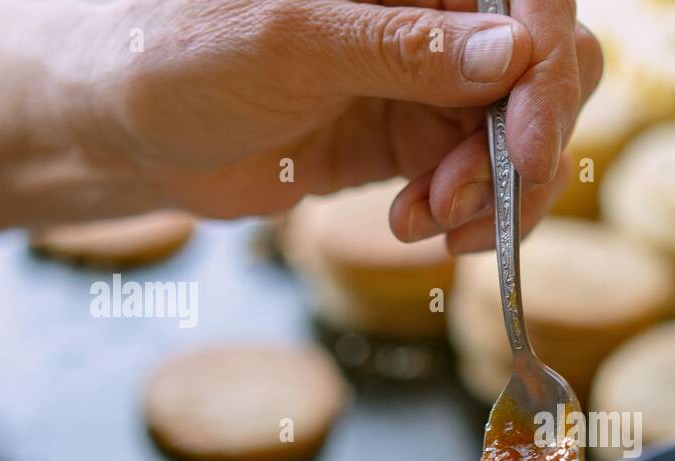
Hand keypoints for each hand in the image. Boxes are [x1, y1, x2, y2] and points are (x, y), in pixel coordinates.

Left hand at [0, 0, 600, 249]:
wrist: (126, 131)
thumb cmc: (179, 56)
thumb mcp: (288, 44)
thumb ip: (402, 49)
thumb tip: (515, 56)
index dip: (548, 62)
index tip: (526, 142)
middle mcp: (431, 15)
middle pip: (545, 67)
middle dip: (525, 145)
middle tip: (470, 201)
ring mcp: (429, 79)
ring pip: (521, 134)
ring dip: (493, 192)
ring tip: (428, 222)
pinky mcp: (415, 139)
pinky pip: (480, 179)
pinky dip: (465, 212)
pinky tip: (415, 225)